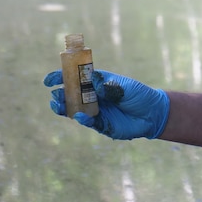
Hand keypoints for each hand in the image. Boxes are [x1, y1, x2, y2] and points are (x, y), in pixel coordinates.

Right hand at [44, 69, 169, 139]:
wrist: (153, 113)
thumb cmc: (140, 95)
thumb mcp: (125, 87)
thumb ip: (108, 85)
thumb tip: (92, 81)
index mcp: (98, 83)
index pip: (76, 78)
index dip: (61, 78)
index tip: (49, 80)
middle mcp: (94, 97)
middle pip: (71, 95)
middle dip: (60, 94)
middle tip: (55, 94)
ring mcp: (96, 111)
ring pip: (75, 110)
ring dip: (65, 108)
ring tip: (57, 105)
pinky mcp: (101, 124)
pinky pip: (88, 122)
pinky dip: (83, 119)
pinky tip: (79, 116)